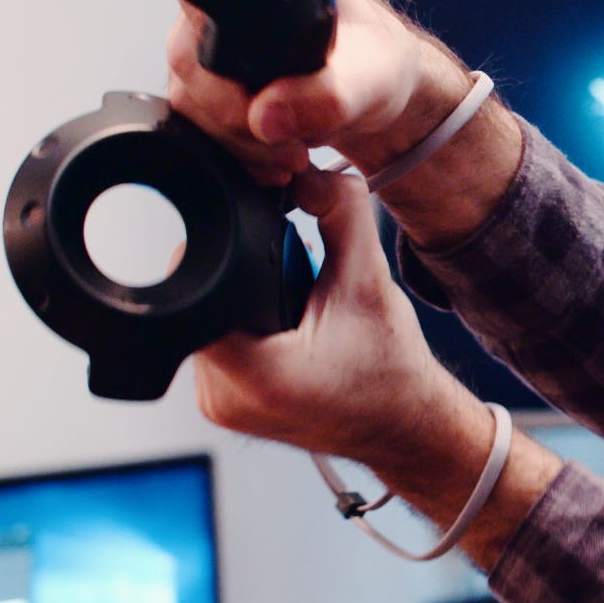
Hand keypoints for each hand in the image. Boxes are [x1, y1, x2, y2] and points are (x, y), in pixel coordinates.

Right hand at [166, 0, 440, 186]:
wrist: (375, 92)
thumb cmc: (377, 62)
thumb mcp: (373, 77)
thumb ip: (330, 96)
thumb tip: (265, 117)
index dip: (230, 58)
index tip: (272, 97)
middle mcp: (220, 0)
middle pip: (191, 63)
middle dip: (241, 118)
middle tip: (294, 143)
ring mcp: (205, 42)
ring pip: (190, 101)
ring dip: (239, 142)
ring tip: (293, 150)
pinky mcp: (205, 82)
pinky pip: (196, 124)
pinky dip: (234, 151)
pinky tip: (273, 157)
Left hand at [191, 168, 475, 465]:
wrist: (406, 427)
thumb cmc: (392, 373)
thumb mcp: (370, 284)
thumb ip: (342, 218)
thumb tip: (315, 175)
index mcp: (255, 374)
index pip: (197, 291)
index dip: (222, 256)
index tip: (266, 251)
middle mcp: (223, 399)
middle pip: (202, 305)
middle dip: (243, 281)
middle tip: (295, 288)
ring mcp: (220, 408)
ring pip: (207, 326)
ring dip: (244, 305)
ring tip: (295, 312)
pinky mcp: (225, 409)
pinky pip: (217, 351)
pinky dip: (248, 330)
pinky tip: (288, 332)